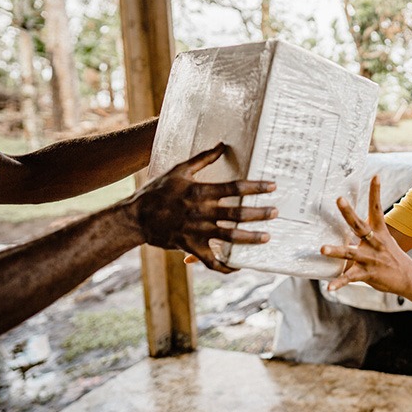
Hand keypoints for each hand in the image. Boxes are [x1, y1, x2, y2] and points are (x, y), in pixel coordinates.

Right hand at [127, 143, 277, 272]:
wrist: (136, 217)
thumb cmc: (157, 191)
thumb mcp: (179, 170)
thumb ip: (203, 158)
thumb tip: (222, 144)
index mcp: (201, 192)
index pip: (234, 188)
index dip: (256, 187)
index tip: (272, 187)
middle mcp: (202, 212)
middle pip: (237, 214)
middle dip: (259, 213)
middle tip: (275, 212)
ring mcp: (197, 231)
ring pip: (230, 237)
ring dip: (250, 238)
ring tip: (267, 237)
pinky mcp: (191, 247)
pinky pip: (211, 261)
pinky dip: (225, 266)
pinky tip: (238, 266)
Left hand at [321, 175, 411, 292]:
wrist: (409, 278)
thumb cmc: (392, 257)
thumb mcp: (383, 240)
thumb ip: (366, 231)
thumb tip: (351, 219)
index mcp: (379, 232)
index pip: (377, 208)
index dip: (376, 192)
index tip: (375, 175)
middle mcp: (374, 243)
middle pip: (359, 225)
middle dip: (348, 213)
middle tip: (339, 199)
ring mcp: (370, 259)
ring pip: (350, 253)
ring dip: (336, 251)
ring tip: (322, 249)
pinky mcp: (367, 274)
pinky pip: (350, 278)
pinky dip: (339, 284)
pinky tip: (329, 288)